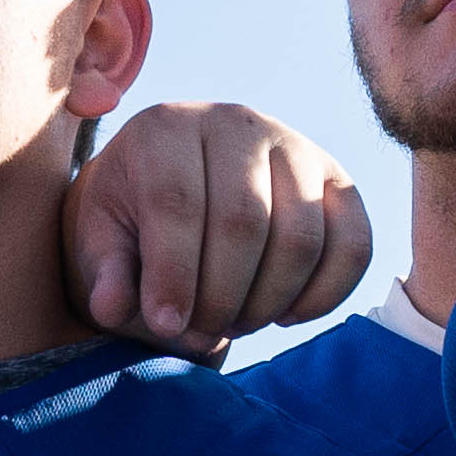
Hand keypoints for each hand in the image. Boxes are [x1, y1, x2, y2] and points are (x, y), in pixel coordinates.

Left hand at [68, 101, 371, 354]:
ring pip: (302, 238)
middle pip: (245, 222)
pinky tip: (285, 315)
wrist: (179, 192)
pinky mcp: (337, 180)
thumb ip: (105, 272)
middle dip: (222, 297)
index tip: (166, 325)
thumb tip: (113, 307)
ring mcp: (295, 146)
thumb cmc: (131, 221)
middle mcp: (235, 123)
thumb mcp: (101, 240)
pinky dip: (326, 294)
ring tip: (235, 323)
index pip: (178, 203)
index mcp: (165, 128)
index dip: (173, 274)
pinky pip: (354, 244)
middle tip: (201, 332)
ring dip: (269, 302)